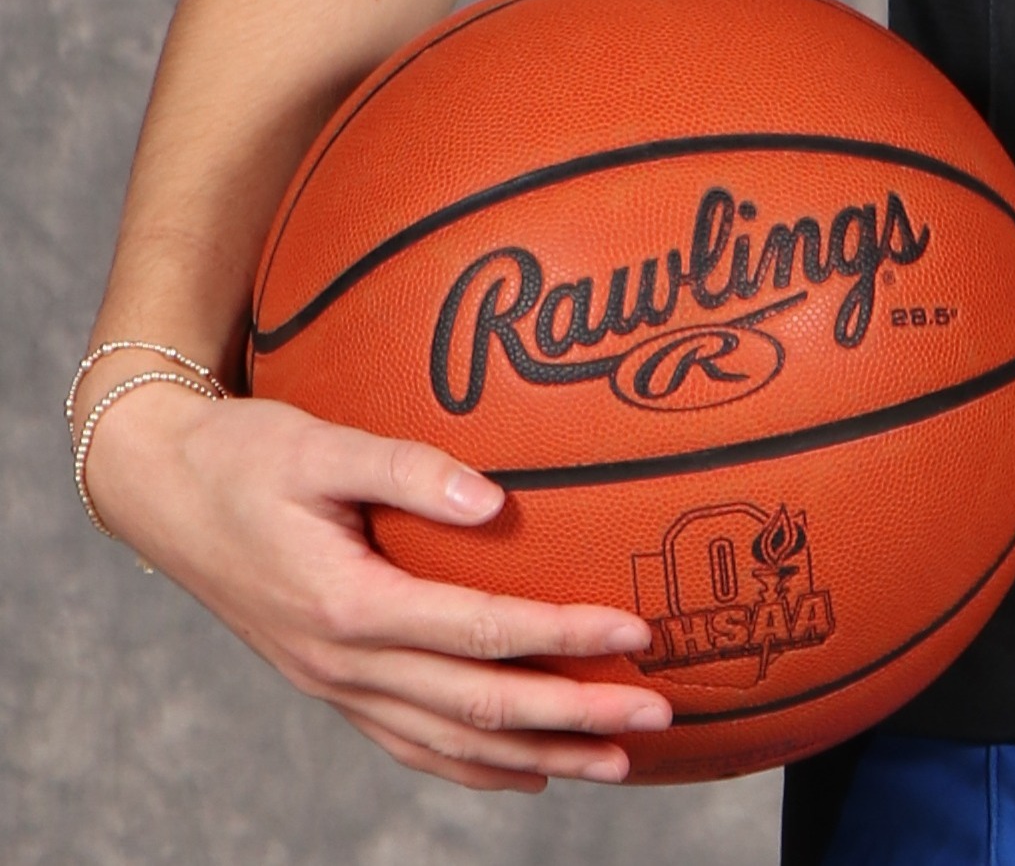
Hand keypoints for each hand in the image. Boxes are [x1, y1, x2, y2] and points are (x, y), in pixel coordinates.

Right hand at [79, 377, 670, 790]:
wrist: (160, 491)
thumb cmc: (243, 454)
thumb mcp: (319, 442)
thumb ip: (407, 467)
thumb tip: (496, 501)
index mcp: (345, 604)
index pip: (478, 632)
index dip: (561, 636)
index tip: (633, 628)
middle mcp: (340, 662)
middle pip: (477, 706)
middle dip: (574, 715)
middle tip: (656, 711)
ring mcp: (331, 683)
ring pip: (448, 742)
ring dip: (538, 755)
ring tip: (615, 758)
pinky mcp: (328, 682)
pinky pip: (409, 743)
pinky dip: (472, 766)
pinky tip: (524, 771)